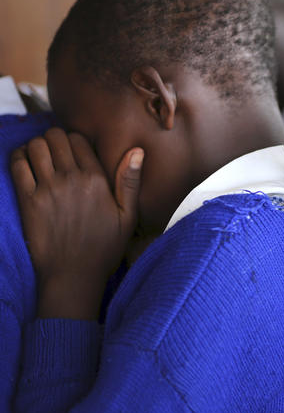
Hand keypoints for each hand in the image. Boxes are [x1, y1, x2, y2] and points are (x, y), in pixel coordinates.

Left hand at [11, 128, 143, 319]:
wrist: (74, 275)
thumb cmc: (104, 248)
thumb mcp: (128, 216)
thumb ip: (130, 181)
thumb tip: (137, 151)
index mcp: (97, 180)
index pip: (78, 140)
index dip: (74, 141)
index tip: (73, 151)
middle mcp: (71, 180)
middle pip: (55, 137)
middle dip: (54, 139)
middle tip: (56, 152)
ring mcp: (47, 189)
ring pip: (35, 146)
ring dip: (36, 146)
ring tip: (40, 157)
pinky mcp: (28, 201)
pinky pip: (17, 164)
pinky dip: (18, 157)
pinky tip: (25, 164)